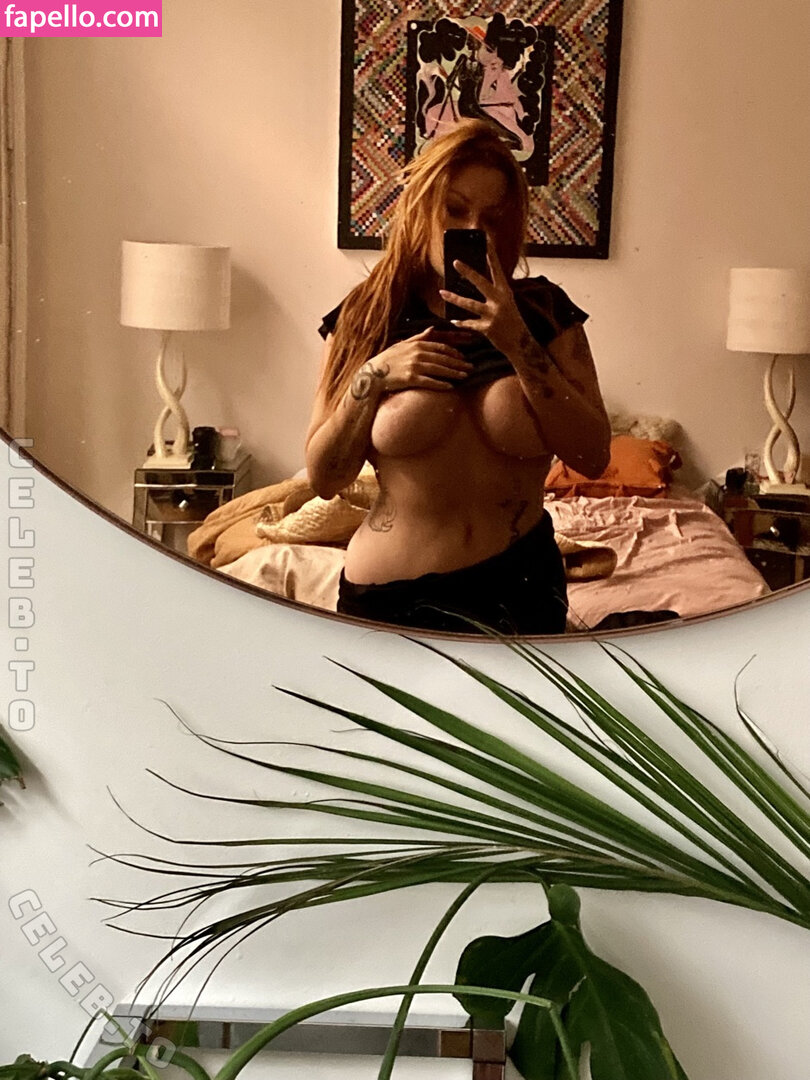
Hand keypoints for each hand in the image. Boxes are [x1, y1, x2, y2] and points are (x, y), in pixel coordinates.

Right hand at [356, 326, 474, 395]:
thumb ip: (419, 337)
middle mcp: (417, 354)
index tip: (464, 358)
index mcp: (417, 344)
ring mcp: (414, 366)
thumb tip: (431, 329)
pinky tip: (450, 387)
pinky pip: (429, 381)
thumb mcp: (403, 344)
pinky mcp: (410, 379)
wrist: (373, 373)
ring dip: (453, 373)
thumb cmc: (388, 359)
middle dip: (458, 363)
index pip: (441, 347)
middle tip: (471, 368)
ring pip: (439, 369)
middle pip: (443, 358)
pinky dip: (440, 384)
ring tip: (464, 377)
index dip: (454, 352)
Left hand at [439, 246, 528, 356]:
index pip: (497, 270)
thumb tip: (477, 283)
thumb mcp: (507, 304)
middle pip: (481, 282)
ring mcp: (494, 315)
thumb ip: (494, 294)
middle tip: (455, 261)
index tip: (486, 240)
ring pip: (469, 304)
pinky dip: (461, 322)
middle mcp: (500, 301)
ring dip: (454, 298)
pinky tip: (453, 320)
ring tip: (442, 293)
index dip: (491, 255)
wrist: (521, 344)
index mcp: (506, 292)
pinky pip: (470, 323)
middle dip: (468, 271)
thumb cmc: (512, 322)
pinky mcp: (488, 328)